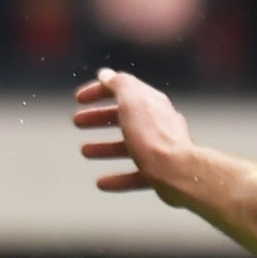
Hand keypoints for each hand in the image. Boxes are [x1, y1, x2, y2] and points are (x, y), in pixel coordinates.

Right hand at [74, 68, 200, 200]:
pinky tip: (101, 183)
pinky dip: (117, 177)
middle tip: (78, 121)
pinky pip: (136, 174)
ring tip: (85, 151)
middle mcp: (158, 122)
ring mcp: (160, 148)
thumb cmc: (153, 137)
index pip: (123, 88)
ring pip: (128, 145)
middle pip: (124, 116)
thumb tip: (106, 74)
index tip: (78, 99)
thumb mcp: (131, 102)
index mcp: (151, 102)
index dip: (98, 90)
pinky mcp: (161, 172)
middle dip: (98, 118)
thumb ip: (118, 84)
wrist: (178, 172)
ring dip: (104, 147)